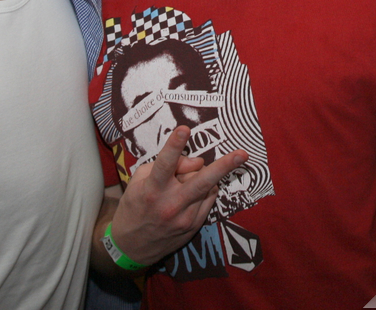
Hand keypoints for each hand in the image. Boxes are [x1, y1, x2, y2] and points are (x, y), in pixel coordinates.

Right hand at [110, 126, 247, 265]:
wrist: (132, 246)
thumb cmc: (135, 206)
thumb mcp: (140, 180)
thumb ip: (167, 166)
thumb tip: (198, 161)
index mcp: (152, 190)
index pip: (165, 164)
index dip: (175, 146)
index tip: (184, 129)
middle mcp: (170, 204)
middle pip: (201, 181)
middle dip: (224, 166)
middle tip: (242, 154)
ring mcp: (185, 218)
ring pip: (208, 187)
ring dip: (202, 176)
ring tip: (185, 180)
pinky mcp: (194, 226)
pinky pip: (209, 199)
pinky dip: (204, 190)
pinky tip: (190, 193)